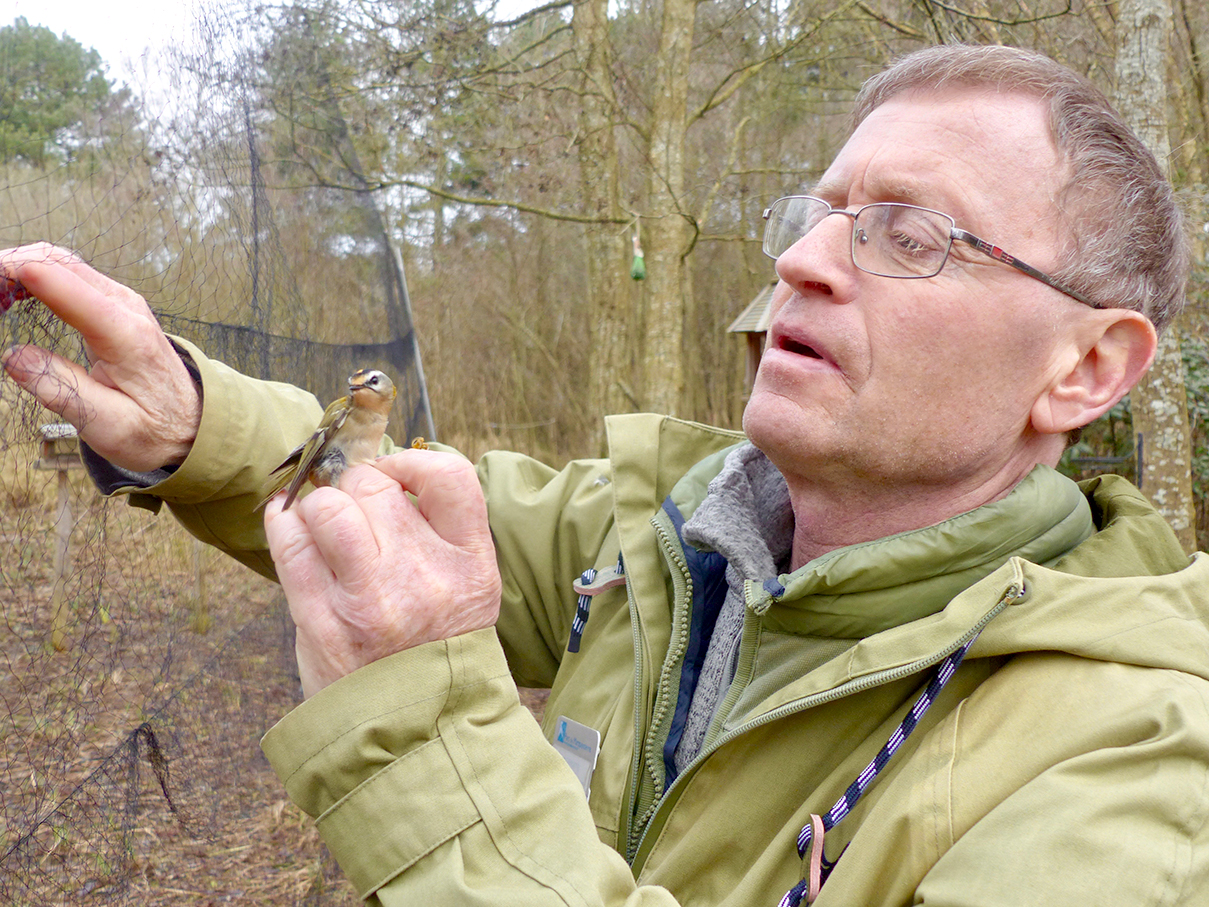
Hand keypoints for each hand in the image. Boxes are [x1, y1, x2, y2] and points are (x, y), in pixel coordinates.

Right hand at [0, 243, 200, 470]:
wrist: (193, 424)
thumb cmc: (153, 429)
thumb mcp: (108, 425)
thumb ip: (61, 390)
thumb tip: (13, 356)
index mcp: (126, 336)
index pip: (67, 287)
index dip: (18, 275)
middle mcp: (126, 308)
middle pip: (58, 262)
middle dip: (9, 267)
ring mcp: (121, 302)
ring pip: (61, 262)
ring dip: (18, 268)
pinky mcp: (114, 305)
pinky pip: (69, 275)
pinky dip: (34, 275)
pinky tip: (9, 296)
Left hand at [264, 450, 501, 697]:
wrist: (415, 732)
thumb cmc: (437, 649)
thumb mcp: (470, 590)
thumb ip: (441, 533)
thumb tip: (385, 473)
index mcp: (471, 566)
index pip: (451, 476)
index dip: (414, 462)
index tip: (399, 476)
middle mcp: (424, 575)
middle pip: (377, 485)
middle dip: (360, 490)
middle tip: (359, 516)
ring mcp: (369, 598)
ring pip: (329, 507)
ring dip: (321, 508)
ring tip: (327, 528)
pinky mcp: (320, 619)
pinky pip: (290, 542)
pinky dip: (284, 523)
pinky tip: (290, 526)